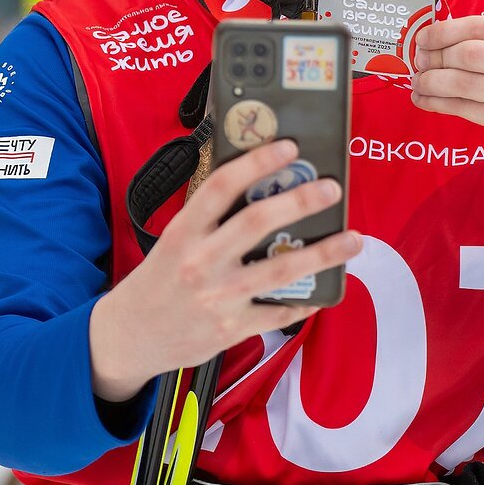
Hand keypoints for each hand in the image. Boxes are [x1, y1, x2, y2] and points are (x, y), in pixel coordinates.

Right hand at [89, 139, 360, 402]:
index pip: (221, 186)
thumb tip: (259, 190)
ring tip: (353, 238)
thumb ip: (208, 221)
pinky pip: (277, 311)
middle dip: (300, 201)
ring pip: (280, 269)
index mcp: (182, 232)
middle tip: (331, 188)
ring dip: (323, 253)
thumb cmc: (156, 282)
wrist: (130, 337)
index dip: (256, 162)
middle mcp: (200, 261)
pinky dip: (304, 302)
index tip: (288, 147)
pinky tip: (323, 292)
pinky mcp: (230, 328)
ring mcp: (217, 297)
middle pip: (256, 222)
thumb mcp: (172, 242)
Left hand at [410, 15, 483, 173]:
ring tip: (418, 82)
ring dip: (431, 82)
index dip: (443, 32)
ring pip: (463, 83)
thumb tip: (427, 41)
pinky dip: (435, 103)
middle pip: (469, 54)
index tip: (422, 39)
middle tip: (420, 62)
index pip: (478, 26)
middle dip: (436, 57)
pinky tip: (422, 100)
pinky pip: (462, 108)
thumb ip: (479, 43)